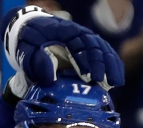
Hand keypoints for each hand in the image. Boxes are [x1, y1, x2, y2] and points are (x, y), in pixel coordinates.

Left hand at [4, 5, 123, 88]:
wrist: (29, 28)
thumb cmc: (28, 41)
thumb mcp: (26, 50)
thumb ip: (36, 62)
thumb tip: (51, 79)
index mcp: (65, 31)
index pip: (80, 44)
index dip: (86, 60)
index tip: (89, 77)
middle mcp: (78, 33)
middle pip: (96, 46)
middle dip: (102, 65)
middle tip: (103, 83)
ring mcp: (85, 39)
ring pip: (104, 49)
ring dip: (111, 66)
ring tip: (115, 83)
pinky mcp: (87, 47)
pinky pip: (104, 54)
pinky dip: (112, 65)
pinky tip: (116, 79)